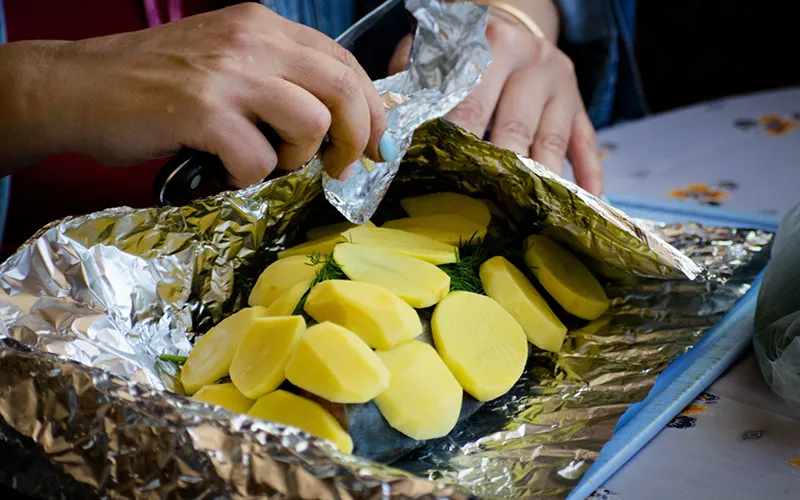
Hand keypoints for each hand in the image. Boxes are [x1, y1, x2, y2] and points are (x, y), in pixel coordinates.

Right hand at [3, 3, 389, 183]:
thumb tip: (340, 123)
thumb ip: (282, 81)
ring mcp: (226, 74)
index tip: (377, 145)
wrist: (77, 87)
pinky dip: (246, 177)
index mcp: (264, 27)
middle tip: (340, 168)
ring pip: (310, 125)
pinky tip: (221, 169)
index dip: (372, 109)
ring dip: (295, 159)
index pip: (345, 63)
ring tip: (263, 162)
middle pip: (342, 90)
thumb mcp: (227, 63)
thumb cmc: (155, 84)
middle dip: (357, 139)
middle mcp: (251, 41)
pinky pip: (258, 160)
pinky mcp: (200, 111)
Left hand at [389, 11, 602, 194]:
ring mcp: (561, 86)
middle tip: (484, 203)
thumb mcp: (435, 50)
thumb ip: (412, 80)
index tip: (444, 172)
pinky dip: (588, 174)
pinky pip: (586, 144)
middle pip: (514, 125)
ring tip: (526, 213)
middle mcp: (532, 63)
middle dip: (498, 167)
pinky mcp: (579, 106)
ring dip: (538, 179)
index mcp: (491, 45)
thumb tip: (389, 126)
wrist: (509, 26)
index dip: (458, 138)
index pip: (471, 101)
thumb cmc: (461, 51)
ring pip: (550, 140)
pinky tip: (589, 200)